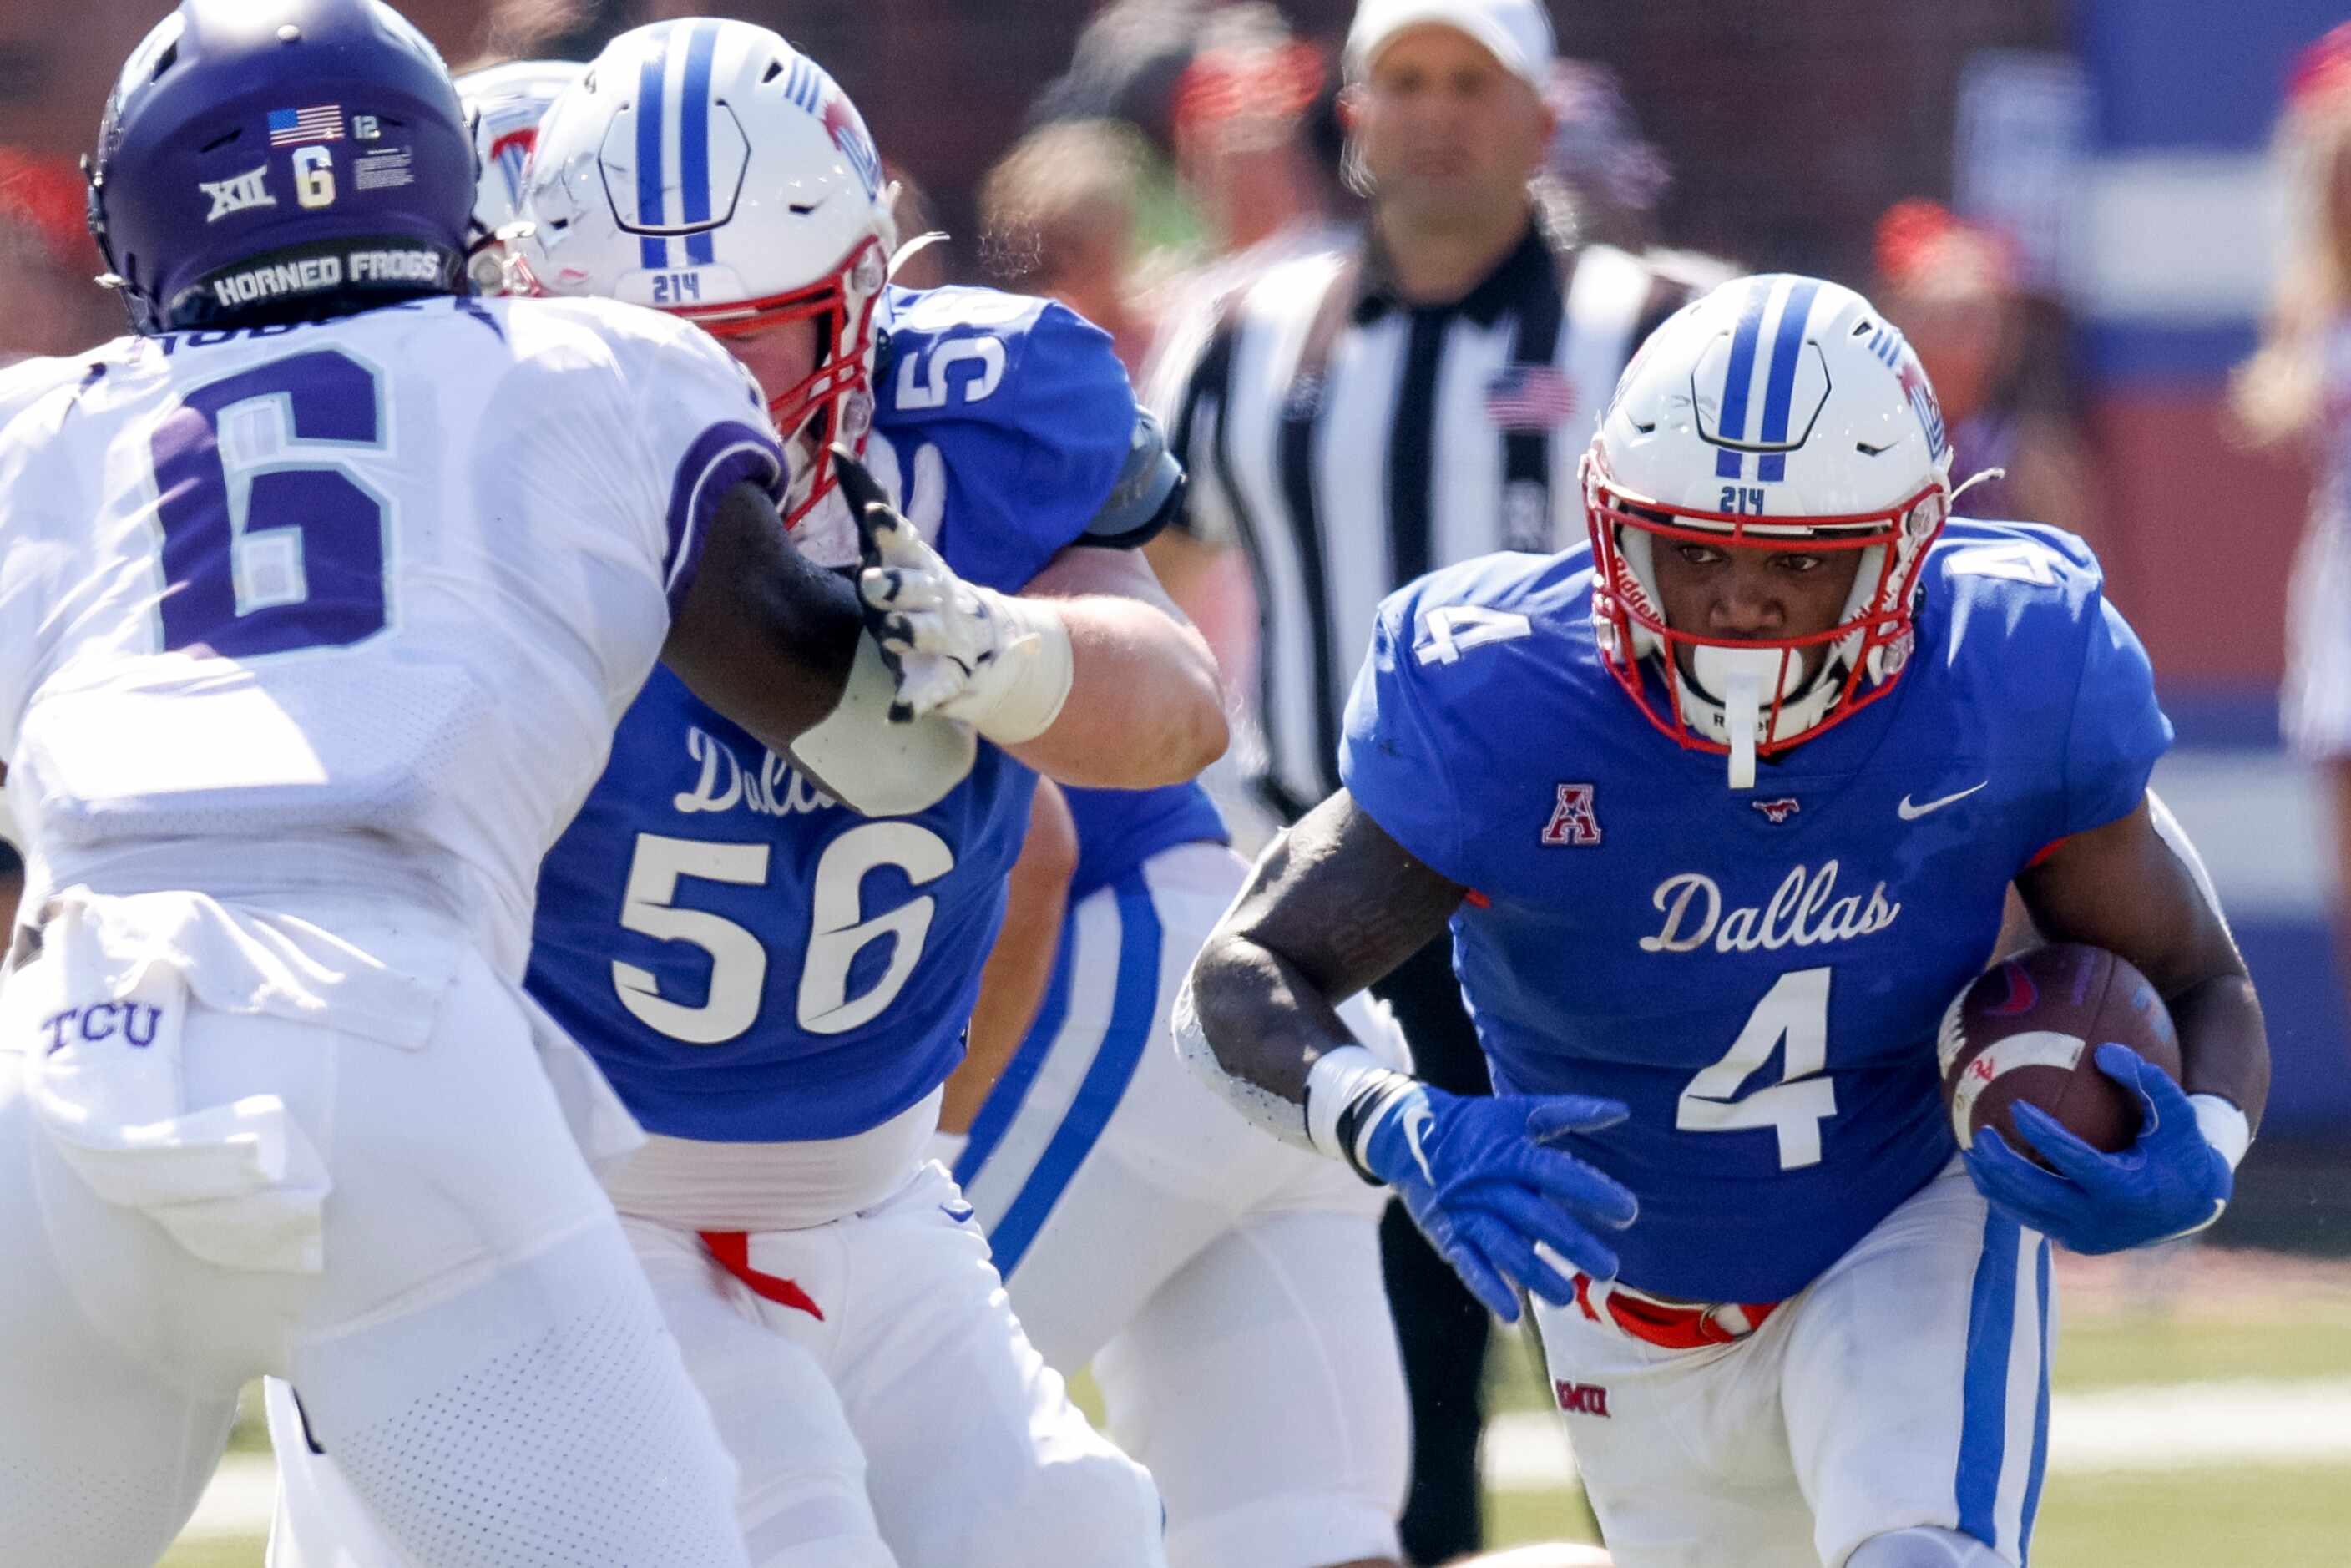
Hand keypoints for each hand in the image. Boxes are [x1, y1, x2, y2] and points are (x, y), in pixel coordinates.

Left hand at [832, 444, 1047, 730]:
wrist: (983, 643)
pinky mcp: (941, 681)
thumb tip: (836, 448)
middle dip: (896, 585)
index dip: (890, 529)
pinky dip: (913, 704)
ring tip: (890, 635)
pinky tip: (897, 714)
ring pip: (925, 636)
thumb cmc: (919, 584)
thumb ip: (868, 499)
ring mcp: (941, 640)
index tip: (873, 517)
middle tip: (871, 583)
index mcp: (919, 564)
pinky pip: (928, 693)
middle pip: (915, 588)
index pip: (905, 542)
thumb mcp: (899, 544)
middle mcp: (933, 598)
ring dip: (908, 633)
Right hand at [1357, 1083, 1637, 1321]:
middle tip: (1610, 1269)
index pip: (1558, 1173)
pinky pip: (1467, 1263)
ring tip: (1567, 1297)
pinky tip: (1512, 1311)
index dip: (1593, 1192)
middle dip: (1574, 1244)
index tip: (1628, 1213)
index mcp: (1511, 1152)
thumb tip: (1622, 1110)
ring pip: (1504, 1247)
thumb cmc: (1476, 1125)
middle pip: (1537, 1218)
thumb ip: (1569, 1112)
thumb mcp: (1519, 1111)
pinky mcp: (1446, 1233)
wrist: (1408, 1135)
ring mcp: (1466, 1211)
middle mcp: (1490, 1184)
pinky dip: (1487, 1287)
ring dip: (1536, 1274)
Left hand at [1962, 1044, 2231, 1253]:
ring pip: (2027, 1212)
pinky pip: (2032, 1219)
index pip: (2075, 1161)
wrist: (2192, 1207)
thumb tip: (2104, 1050)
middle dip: (2003, 1165)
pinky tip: (1987, 1170)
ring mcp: (2086, 1237)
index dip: (2043, 1134)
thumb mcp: (2176, 1115)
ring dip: (1994, 1184)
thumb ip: (2147, 1080)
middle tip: (1980, 1133)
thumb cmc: (2180, 1151)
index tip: (2016, 1105)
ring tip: (1971, 1151)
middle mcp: (2103, 1220)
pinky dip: (2006, 1197)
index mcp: (2126, 1190)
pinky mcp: (2076, 1243)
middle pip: (2038, 1193)